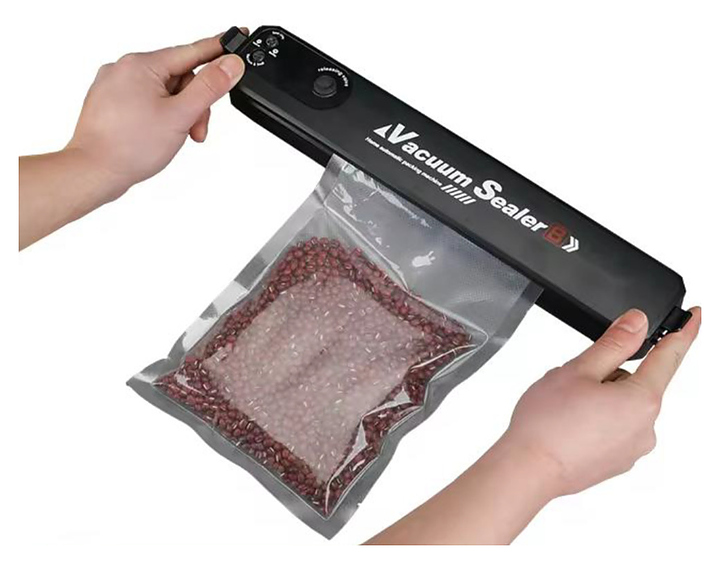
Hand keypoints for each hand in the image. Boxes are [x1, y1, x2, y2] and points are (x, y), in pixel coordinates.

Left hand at [66, 33, 245, 200]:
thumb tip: (230, 64)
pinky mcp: (111, 102)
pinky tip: (159, 134)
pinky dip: (161, 116)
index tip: (237, 38)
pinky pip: (147, 100)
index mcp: (140, 64)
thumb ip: (210, 88)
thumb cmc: (128, 147)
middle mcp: (124, 68)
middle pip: (179, 77)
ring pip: (164, 91)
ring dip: (179, 113)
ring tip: (176, 137)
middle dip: (193, 104)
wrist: (93, 172)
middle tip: (195, 129)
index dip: (218, 48)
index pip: (192, 51)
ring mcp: (114, 85)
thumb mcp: (180, 115)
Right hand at [367, 306, 700, 544]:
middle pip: (635, 381)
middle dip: (608, 371)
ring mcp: (629, 448)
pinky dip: (591, 416)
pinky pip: (609, 426)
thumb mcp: (574, 370)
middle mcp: (642, 426)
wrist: (522, 472)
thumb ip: (611, 343)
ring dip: (596, 395)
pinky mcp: (613, 460)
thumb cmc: (540, 425)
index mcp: (638, 398)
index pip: (671, 354)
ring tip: (557, 400)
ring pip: (619, 404)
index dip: (682, 329)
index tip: (694, 311)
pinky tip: (560, 420)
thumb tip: (635, 320)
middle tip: (569, 374)